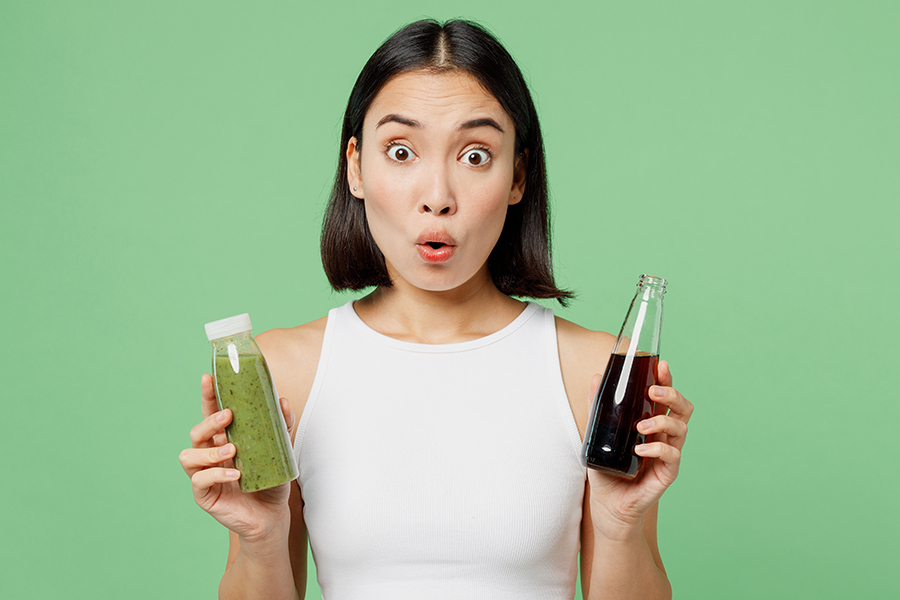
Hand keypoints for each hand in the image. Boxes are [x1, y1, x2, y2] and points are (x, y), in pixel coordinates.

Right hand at [178, 373, 295, 543]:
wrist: (273, 516)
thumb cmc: (271, 481)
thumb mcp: (280, 451)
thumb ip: (281, 427)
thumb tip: (282, 401)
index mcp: (224, 440)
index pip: (210, 414)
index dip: (207, 396)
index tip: (208, 378)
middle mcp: (209, 455)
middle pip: (196, 432)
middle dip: (209, 421)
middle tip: (227, 416)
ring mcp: (204, 475)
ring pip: (189, 456)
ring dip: (209, 451)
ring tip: (232, 451)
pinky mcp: (204, 496)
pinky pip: (200, 481)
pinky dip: (217, 475)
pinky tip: (235, 475)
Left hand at [587, 359, 692, 534]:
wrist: (607, 503)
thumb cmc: (607, 467)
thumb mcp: (597, 433)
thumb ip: (597, 407)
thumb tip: (595, 378)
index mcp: (653, 421)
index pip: (666, 396)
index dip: (667, 379)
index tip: (662, 365)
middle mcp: (664, 435)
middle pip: (683, 408)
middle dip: (672, 395)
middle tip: (654, 391)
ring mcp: (668, 453)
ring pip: (681, 428)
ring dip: (662, 421)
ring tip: (640, 426)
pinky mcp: (667, 473)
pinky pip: (671, 456)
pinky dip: (657, 449)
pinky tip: (641, 450)